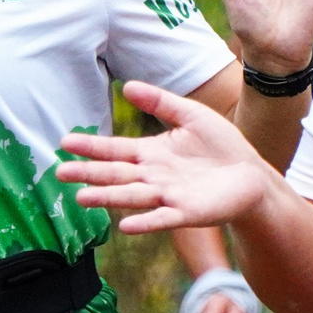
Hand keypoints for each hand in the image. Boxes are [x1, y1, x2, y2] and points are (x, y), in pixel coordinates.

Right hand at [58, 81, 273, 234]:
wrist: (252, 175)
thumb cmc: (222, 146)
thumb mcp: (191, 116)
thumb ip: (160, 102)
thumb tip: (126, 85)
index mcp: (152, 154)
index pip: (115, 150)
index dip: (91, 147)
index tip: (65, 143)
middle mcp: (154, 177)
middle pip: (116, 175)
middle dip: (88, 174)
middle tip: (60, 174)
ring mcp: (169, 196)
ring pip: (133, 197)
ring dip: (108, 198)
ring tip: (81, 199)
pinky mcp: (188, 213)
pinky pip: (163, 219)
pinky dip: (145, 223)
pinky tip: (126, 227)